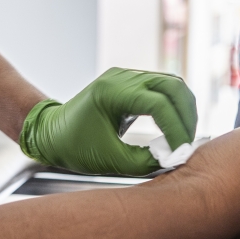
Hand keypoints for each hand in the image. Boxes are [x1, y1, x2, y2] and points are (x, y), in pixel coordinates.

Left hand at [19, 67, 197, 175]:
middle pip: (173, 85)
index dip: (176, 128)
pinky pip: (163, 88)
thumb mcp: (109, 160)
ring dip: (184, 109)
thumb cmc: (73, 146)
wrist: (51, 133)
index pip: (158, 103)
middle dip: (187, 115)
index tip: (181, 151)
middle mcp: (121, 78)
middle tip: (188, 142)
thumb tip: (173, 159)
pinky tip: (175, 127)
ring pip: (172, 84)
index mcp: (110, 92)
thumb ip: (143, 161)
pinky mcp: (130, 83)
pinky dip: (174, 106)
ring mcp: (126, 77)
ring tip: (183, 136)